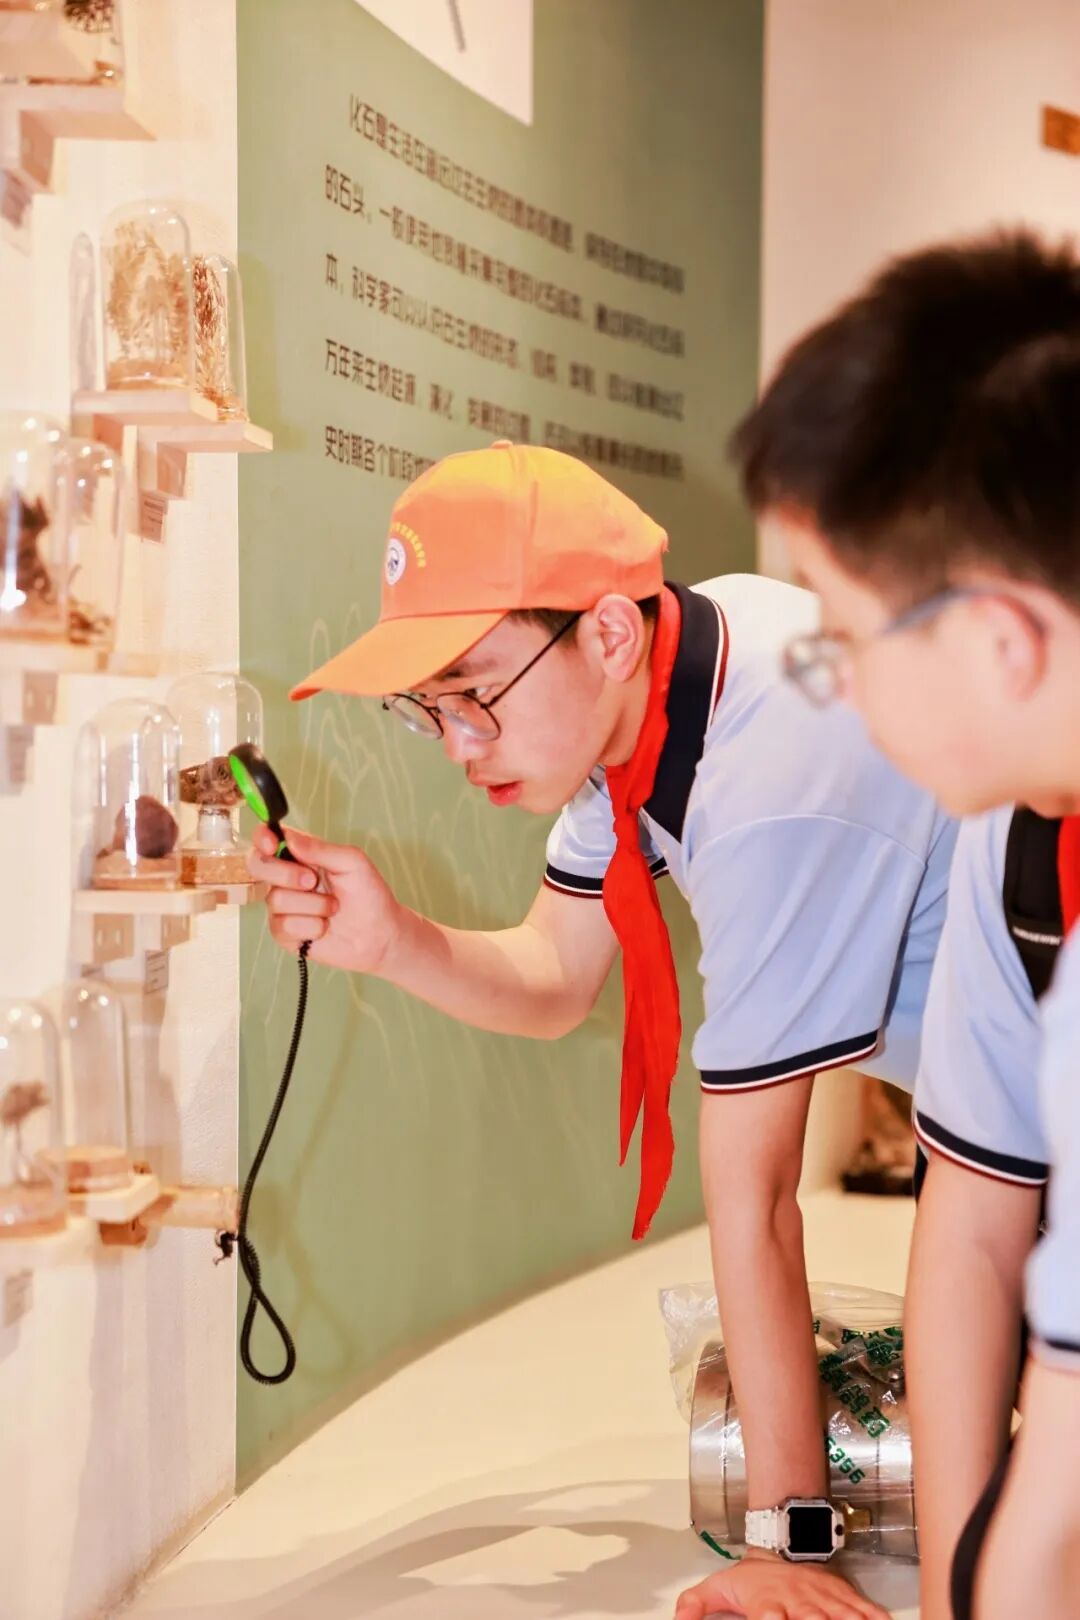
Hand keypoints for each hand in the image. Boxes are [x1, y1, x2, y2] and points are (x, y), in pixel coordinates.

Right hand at [247, 823, 404, 973]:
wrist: (379, 935)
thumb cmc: (368, 894)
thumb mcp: (352, 862)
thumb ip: (320, 849)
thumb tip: (288, 839)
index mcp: (300, 855)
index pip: (266, 839)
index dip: (262, 838)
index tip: (271, 844)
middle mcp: (285, 878)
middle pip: (258, 865)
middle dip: (284, 873)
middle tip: (312, 881)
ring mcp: (282, 906)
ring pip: (276, 899)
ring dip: (313, 905)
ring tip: (333, 908)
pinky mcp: (284, 932)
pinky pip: (283, 925)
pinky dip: (311, 926)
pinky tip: (325, 927)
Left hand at [674, 1549, 888, 1619]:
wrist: (781, 1542)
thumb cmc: (752, 1576)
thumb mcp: (718, 1587)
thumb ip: (696, 1605)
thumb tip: (678, 1619)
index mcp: (768, 1604)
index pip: (769, 1616)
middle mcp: (798, 1603)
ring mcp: (823, 1600)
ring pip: (841, 1616)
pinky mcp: (842, 1597)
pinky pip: (863, 1610)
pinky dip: (875, 1616)